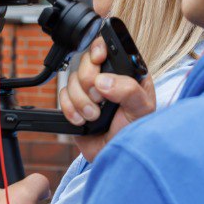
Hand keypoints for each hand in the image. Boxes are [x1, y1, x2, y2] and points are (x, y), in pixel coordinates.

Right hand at [59, 36, 157, 162]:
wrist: (115, 156)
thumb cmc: (134, 132)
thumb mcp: (141, 110)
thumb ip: (129, 91)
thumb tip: (103, 81)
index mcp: (125, 72)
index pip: (108, 47)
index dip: (98, 48)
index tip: (99, 58)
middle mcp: (106, 77)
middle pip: (85, 62)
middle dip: (89, 83)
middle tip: (99, 99)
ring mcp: (89, 90)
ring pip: (72, 80)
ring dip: (81, 102)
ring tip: (94, 116)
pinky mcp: (74, 103)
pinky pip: (62, 96)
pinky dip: (70, 110)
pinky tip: (82, 121)